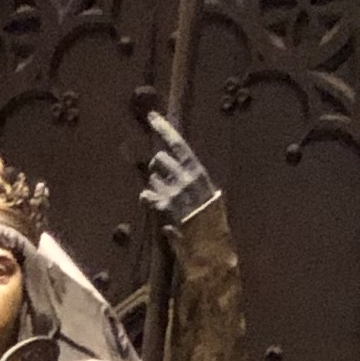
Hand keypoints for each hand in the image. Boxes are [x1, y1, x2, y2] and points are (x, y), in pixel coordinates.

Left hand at [139, 104, 217, 232]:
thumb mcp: (209, 196)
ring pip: (152, 178)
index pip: (178, 144)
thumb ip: (194, 182)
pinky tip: (155, 206)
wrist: (211, 244)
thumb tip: (180, 171)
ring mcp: (172, 192)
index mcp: (197, 172)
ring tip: (166, 200)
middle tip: (161, 177)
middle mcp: (184, 178)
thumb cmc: (213, 222)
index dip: (164, 129)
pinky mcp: (163, 207)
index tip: (151, 116)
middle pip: (159, 158)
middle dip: (157, 166)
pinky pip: (147, 195)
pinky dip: (148, 199)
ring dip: (154, 186)